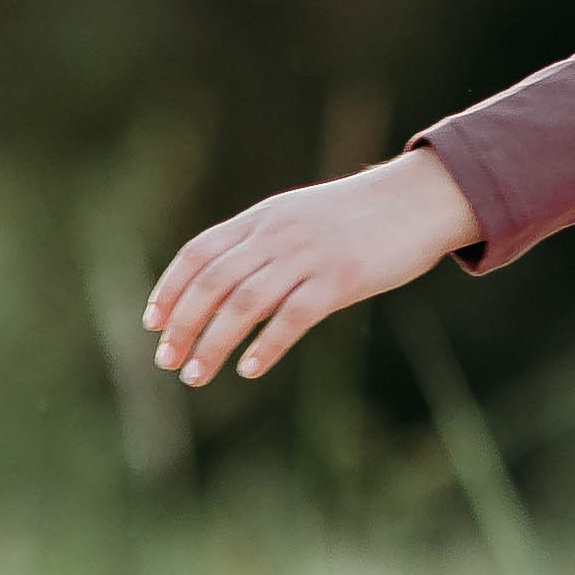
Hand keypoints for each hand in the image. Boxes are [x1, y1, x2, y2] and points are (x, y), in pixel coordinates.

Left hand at [143, 148, 480, 385]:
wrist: (421, 199)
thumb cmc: (363, 216)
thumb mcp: (303, 217)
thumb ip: (267, 241)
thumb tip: (231, 278)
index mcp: (263, 218)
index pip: (199, 253)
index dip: (170, 288)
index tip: (153, 323)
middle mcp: (277, 234)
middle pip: (213, 283)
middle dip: (183, 325)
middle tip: (167, 361)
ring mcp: (309, 256)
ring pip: (243, 303)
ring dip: (213, 343)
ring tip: (196, 375)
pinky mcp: (341, 279)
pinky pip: (292, 317)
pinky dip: (266, 346)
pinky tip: (249, 369)